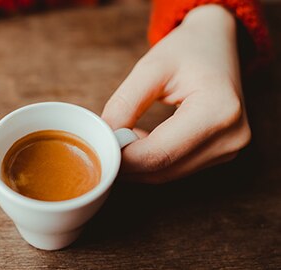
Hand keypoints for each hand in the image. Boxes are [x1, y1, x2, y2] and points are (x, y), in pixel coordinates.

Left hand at [102, 4, 250, 183]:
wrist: (217, 42)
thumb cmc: (187, 49)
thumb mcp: (150, 68)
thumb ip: (124, 105)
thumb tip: (103, 138)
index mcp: (218, 111)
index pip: (159, 153)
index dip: (123, 157)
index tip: (97, 146)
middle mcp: (231, 137)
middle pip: (163, 169)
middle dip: (126, 163)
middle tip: (100, 145)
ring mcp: (230, 149)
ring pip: (167, 174)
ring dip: (137, 163)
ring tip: (120, 137)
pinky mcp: (222, 154)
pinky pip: (176, 168)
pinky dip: (151, 160)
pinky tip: (139, 140)